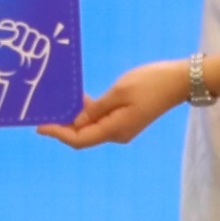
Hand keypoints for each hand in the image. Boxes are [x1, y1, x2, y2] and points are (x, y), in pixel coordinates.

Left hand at [37, 60, 186, 150]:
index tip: (39, 125)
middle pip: (82, 136)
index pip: (79, 139)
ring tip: (57, 103)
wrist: (179, 81)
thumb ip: (96, 108)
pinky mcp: (125, 120)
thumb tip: (75, 122)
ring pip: (90, 129)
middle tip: (43, 112)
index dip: (58, 133)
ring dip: (74, 119)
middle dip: (62, 126)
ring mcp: (122, 129)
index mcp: (115, 129)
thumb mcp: (119, 92)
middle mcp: (117, 134)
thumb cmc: (150, 83)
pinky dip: (88, 113)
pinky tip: (78, 100)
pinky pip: (101, 121)